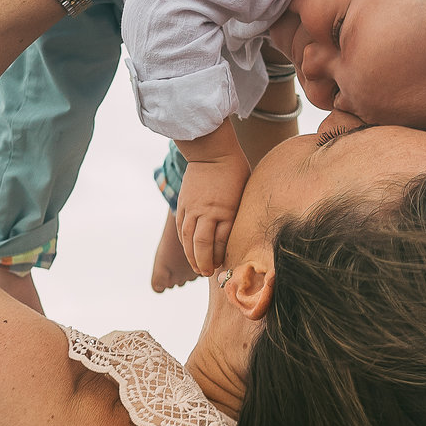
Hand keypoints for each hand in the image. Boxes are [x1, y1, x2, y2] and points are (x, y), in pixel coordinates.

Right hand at [173, 151, 249, 277]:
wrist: (212, 152)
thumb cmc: (236, 172)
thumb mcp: (244, 194)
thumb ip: (239, 216)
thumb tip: (239, 236)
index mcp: (227, 209)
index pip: (222, 241)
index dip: (221, 257)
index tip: (224, 266)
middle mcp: (208, 211)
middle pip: (202, 244)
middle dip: (204, 262)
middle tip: (208, 273)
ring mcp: (193, 207)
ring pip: (188, 238)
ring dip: (192, 256)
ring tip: (198, 267)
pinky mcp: (184, 203)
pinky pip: (181, 227)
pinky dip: (184, 242)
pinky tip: (189, 251)